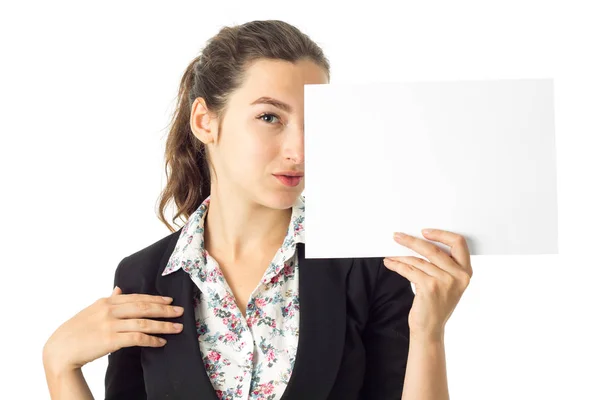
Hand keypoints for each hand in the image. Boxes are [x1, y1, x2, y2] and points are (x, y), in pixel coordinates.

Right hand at [42, 286, 184, 372]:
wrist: (60, 349)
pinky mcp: (111, 340)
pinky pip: (137, 338)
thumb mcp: (92, 310)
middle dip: (164, 309)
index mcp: (107, 301)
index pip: (137, 297)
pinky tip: (161, 342)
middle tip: (180, 311)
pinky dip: (151, 339)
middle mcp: (110, 310)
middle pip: (144, 307)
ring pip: (144, 322)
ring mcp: (110, 324)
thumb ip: (108, 299)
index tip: (169, 300)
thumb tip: (118, 289)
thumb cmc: (77, 330)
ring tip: (177, 328)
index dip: (155, 299)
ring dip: (163, 326)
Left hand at [383, 229, 472, 340]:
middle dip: (412, 241)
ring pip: (418, 260)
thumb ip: (442, 265)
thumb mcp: (447, 283)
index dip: (441, 234)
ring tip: (390, 255)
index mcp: (466, 272)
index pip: (458, 243)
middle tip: (397, 236)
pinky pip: (410, 270)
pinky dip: (397, 265)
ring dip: (400, 256)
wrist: (430, 329)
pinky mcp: (430, 287)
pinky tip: (390, 263)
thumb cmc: (436, 305)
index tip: (424, 232)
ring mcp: (445, 281)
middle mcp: (459, 276)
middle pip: (433, 249)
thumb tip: (418, 243)